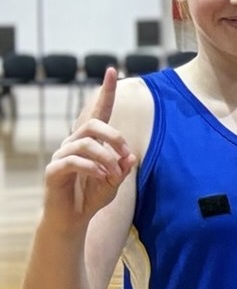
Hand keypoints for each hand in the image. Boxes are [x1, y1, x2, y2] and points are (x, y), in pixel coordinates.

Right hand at [43, 68, 135, 222]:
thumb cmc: (93, 196)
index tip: (113, 70)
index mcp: (90, 141)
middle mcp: (73, 143)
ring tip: (114, 176)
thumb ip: (123, 168)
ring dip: (106, 159)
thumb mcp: (116, 181)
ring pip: (85, 144)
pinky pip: (74, 161)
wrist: (73, 219)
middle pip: (93, 124)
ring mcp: (61, 155)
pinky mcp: (53, 170)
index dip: (106, 91)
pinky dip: (93, 169)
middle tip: (126, 157)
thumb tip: (130, 156)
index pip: (98, 111)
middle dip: (115, 138)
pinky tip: (102, 179)